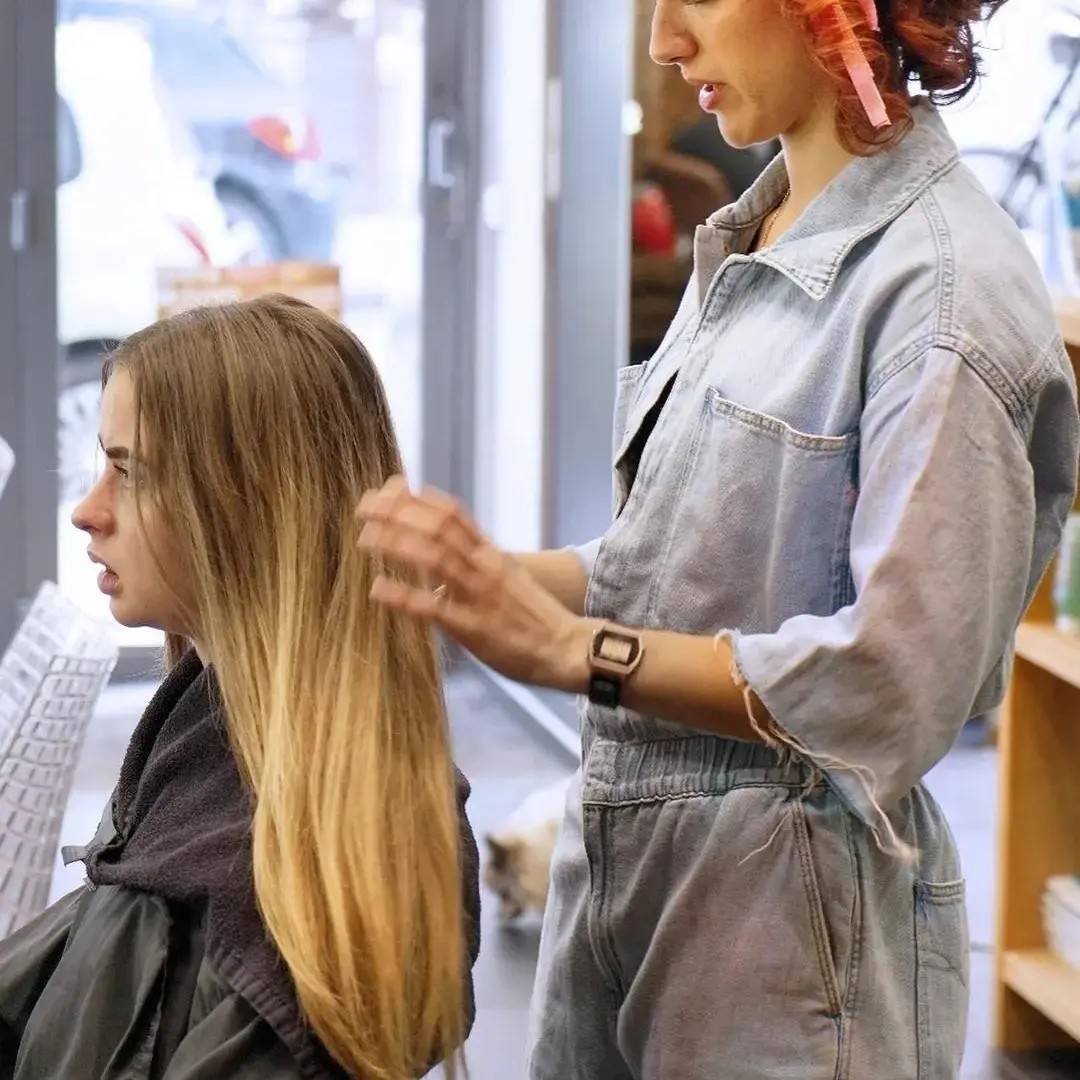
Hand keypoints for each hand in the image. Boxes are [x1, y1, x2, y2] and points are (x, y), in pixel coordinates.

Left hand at [356, 477, 589, 690]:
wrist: (568, 648)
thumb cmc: (535, 618)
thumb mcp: (508, 578)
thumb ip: (476, 565)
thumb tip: (440, 558)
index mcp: (492, 553)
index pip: (452, 513)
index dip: (418, 498)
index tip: (388, 487)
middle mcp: (484, 566)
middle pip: (438, 527)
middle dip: (398, 512)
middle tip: (364, 507)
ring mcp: (479, 594)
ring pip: (435, 557)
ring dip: (397, 543)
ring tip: (365, 537)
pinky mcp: (474, 627)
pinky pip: (434, 607)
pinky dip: (403, 596)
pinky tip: (378, 589)